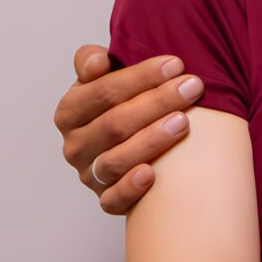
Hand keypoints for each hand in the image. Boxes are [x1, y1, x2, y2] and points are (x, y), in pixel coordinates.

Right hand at [54, 46, 204, 213]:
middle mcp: (75, 145)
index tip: (175, 64)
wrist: (128, 143)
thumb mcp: (101, 78)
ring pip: (116, 160)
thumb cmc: (119, 105)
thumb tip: (98, 62)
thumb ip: (92, 61)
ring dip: (151, 140)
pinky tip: (153, 174)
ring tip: (184, 122)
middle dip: (156, 102)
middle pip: (115, 124)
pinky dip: (131, 188)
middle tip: (192, 87)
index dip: (139, 77)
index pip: (103, 92)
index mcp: (70, 112)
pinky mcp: (105, 200)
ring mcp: (89, 175)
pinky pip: (113, 200)